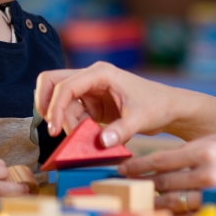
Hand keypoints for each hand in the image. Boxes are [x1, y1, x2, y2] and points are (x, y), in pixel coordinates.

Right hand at [36, 62, 179, 146]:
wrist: (169, 109)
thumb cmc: (157, 106)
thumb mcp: (141, 119)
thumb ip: (121, 131)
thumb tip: (102, 142)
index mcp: (101, 73)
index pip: (66, 85)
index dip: (55, 107)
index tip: (54, 130)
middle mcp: (91, 78)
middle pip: (52, 83)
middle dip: (47, 105)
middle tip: (53, 129)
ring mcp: (90, 90)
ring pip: (60, 102)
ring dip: (63, 121)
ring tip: (82, 138)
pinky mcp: (91, 104)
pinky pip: (71, 113)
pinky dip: (72, 126)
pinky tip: (86, 137)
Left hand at [119, 132, 215, 215]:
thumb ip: (197, 146)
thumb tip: (169, 155)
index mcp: (205, 149)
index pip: (161, 159)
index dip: (138, 166)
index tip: (122, 171)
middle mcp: (206, 170)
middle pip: (162, 181)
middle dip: (141, 187)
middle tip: (125, 190)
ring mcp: (214, 194)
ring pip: (173, 202)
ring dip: (155, 204)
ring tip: (141, 204)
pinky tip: (167, 215)